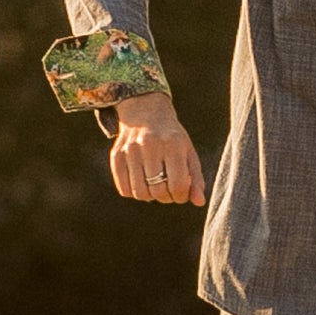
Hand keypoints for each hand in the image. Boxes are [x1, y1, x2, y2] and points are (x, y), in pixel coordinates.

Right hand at [110, 92, 205, 206]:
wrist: (145, 112)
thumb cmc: (172, 137)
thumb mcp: (188, 152)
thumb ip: (195, 177)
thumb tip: (199, 202)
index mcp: (173, 144)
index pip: (178, 184)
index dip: (181, 196)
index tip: (181, 193)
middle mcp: (151, 145)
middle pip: (158, 191)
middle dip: (166, 197)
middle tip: (168, 190)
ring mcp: (131, 150)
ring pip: (140, 193)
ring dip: (150, 196)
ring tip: (155, 186)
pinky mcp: (116, 155)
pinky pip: (124, 189)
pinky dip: (134, 193)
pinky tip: (141, 182)